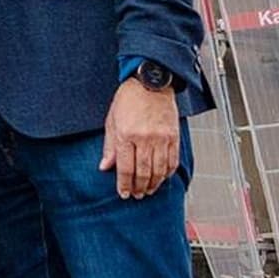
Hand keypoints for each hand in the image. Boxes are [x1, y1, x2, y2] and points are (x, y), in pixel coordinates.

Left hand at [102, 76, 183, 198]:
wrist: (151, 82)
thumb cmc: (129, 99)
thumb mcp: (112, 121)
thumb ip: (109, 146)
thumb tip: (105, 167)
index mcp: (126, 135)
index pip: (125, 168)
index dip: (124, 184)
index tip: (124, 193)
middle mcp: (144, 138)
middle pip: (142, 172)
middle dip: (139, 187)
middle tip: (137, 195)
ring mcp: (161, 138)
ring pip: (158, 170)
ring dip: (153, 184)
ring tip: (149, 190)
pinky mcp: (173, 136)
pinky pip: (172, 161)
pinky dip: (167, 173)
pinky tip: (162, 177)